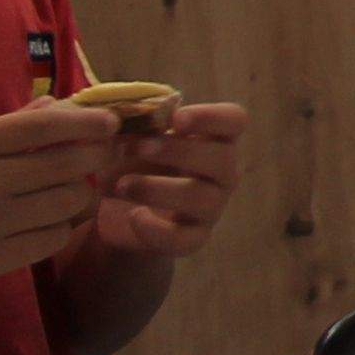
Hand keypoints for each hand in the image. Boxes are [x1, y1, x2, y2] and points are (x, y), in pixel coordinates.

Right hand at [0, 100, 110, 280]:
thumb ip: (8, 125)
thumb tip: (56, 104)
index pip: (40, 127)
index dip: (82, 121)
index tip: (110, 121)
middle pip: (66, 164)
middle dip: (97, 155)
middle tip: (105, 152)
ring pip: (68, 201)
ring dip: (80, 192)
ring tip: (73, 187)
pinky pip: (52, 239)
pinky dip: (61, 226)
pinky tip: (50, 219)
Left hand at [88, 102, 243, 262]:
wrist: (124, 215)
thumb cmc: (138, 164)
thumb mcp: (136, 140)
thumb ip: (135, 127)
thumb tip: (119, 116)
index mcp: (216, 139)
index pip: (235, 120)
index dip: (211, 117)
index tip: (175, 119)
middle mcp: (223, 172)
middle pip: (222, 158)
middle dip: (178, 152)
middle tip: (138, 148)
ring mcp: (213, 207)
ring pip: (201, 198)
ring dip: (158, 188)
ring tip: (122, 186)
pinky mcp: (194, 238)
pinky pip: (184, 238)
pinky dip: (156, 229)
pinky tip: (134, 217)